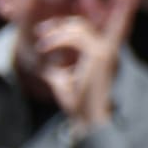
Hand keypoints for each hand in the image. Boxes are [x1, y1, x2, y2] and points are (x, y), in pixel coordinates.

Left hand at [32, 0, 129, 127]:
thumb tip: (46, 69)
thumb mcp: (65, 85)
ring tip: (42, 45)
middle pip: (81, 25)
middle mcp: (108, 52)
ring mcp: (106, 52)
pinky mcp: (100, 55)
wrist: (91, 122)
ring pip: (79, 28)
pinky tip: (45, 47)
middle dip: (58, 26)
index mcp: (103, 57)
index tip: (44, 34)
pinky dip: (58, 39)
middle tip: (39, 32)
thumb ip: (59, 74)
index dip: (63, 28)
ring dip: (57, 33)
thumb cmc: (80, 108)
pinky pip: (76, 37)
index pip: (85, 32)